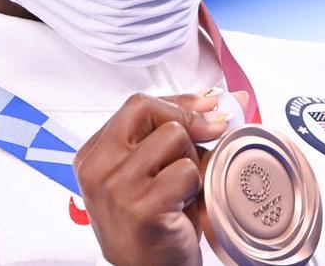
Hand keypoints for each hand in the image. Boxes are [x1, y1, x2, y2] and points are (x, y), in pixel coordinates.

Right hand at [74, 93, 229, 265]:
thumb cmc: (155, 223)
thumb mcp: (156, 170)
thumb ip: (181, 132)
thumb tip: (231, 100)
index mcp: (93, 155)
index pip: (136, 104)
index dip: (178, 102)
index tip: (208, 105)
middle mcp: (96, 168)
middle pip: (149, 109)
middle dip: (187, 120)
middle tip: (211, 134)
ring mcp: (115, 187)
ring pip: (173, 136)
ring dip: (190, 160)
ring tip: (182, 188)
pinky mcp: (140, 206)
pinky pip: (185, 170)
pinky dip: (195, 185)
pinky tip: (182, 205)